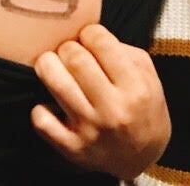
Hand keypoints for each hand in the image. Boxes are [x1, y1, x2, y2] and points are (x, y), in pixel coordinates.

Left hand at [33, 24, 169, 177]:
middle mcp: (113, 109)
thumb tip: (89, 35)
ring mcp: (90, 130)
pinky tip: (50, 101)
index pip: (102, 43)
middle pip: (75, 60)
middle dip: (68, 47)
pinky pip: (42, 120)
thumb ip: (124, 52)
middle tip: (69, 51)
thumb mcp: (149, 76)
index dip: (90, 32)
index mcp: (136, 87)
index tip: (88, 36)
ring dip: (48, 66)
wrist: (143, 157)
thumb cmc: (144, 109)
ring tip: (51, 64)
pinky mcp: (71, 148)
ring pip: (56, 84)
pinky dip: (40, 106)